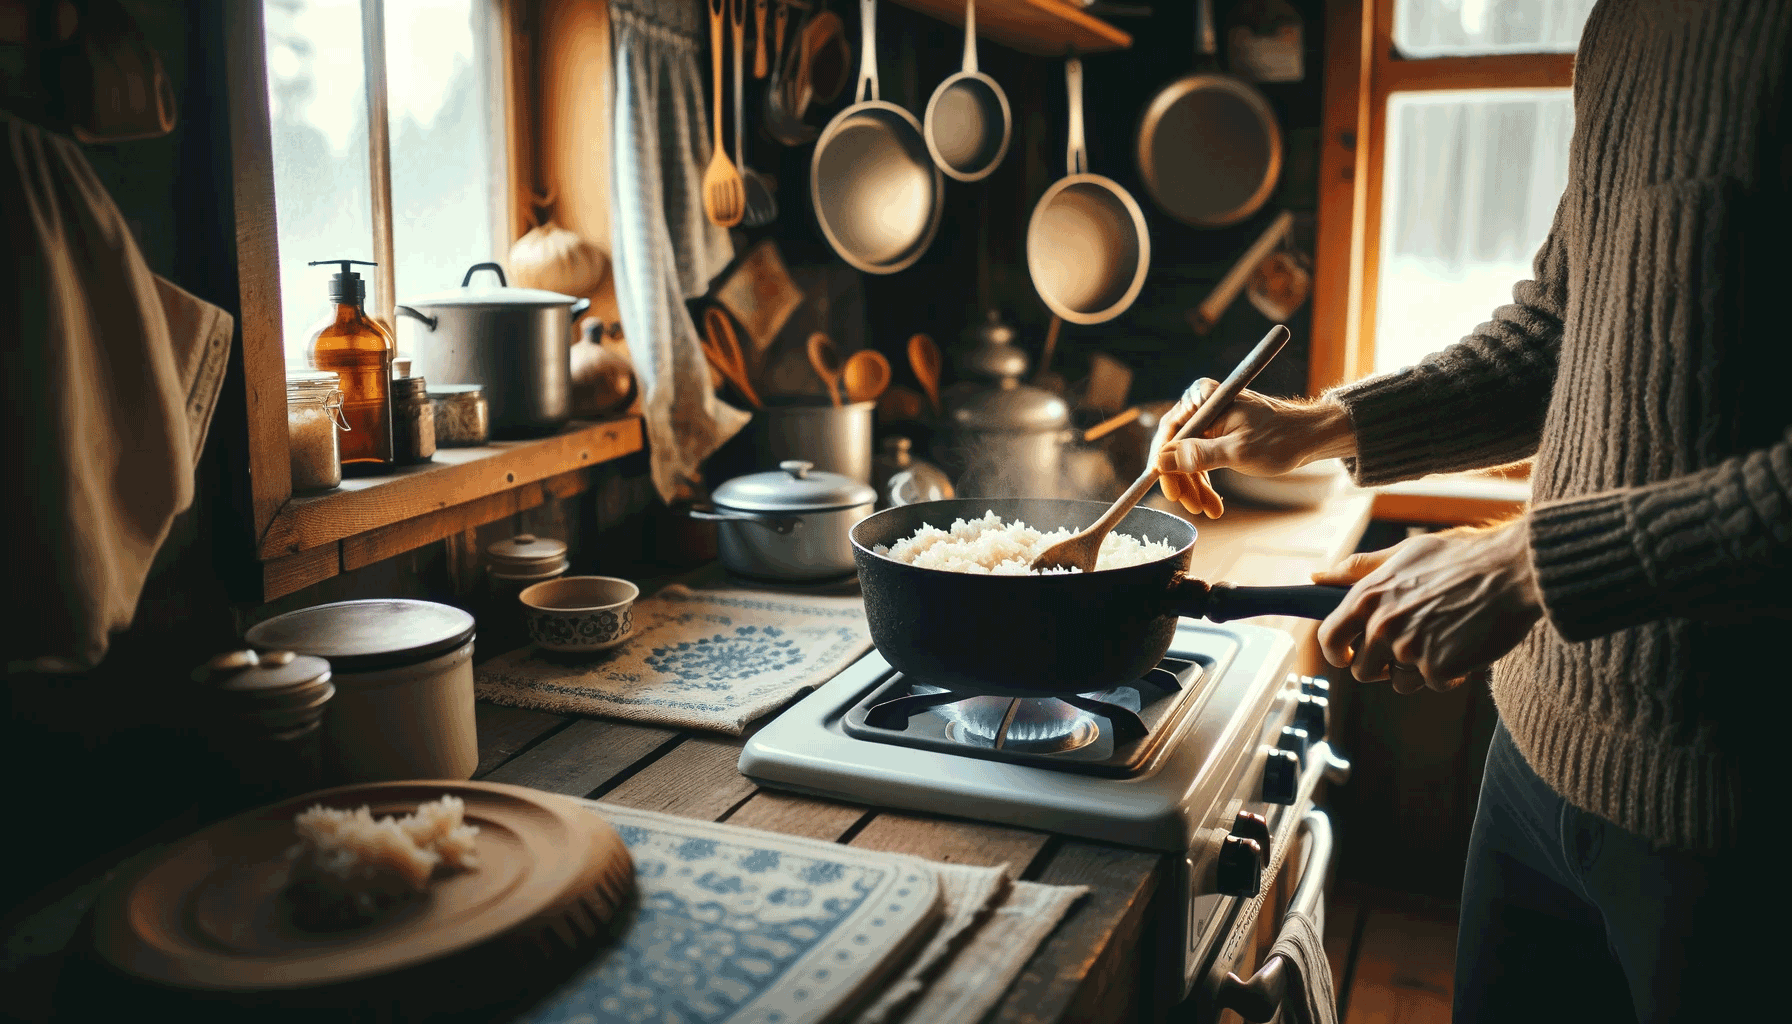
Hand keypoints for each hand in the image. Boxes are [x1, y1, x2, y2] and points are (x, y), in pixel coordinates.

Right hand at [1151, 383, 1354, 518]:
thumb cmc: (1281, 438)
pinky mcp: (1218, 436)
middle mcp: (1203, 407)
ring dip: (1195, 486)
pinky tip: (1212, 504)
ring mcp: (1210, 423)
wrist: (1311, 438)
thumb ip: (1199, 455)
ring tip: (1206, 509)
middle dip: (1182, 480)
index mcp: (1205, 399)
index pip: (1170, 431)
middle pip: (1176, 447)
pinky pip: (1202, 461)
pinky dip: (1205, 483)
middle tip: (1189, 504)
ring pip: (1188, 458)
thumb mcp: (1238, 451)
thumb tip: (1162, 460)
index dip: (1163, 462)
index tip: (1167, 488)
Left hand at [1313, 520, 1542, 693]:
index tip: (1349, 655)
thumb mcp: (1405, 552)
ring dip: (1419, 669)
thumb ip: (1360, 569)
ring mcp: (1409, 647)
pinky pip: (1433, 683)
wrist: (1514, 569)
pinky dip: (1450, 672)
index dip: (1337, 652)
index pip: (1329, 638)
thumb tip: (1317, 578)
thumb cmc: (1463, 556)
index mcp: (1368, 595)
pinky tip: (1465, 645)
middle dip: (1384, 665)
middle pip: (1363, 669)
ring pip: (1399, 681)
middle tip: (1413, 646)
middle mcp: (1381, 623)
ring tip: (1444, 639)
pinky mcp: (1438, 666)